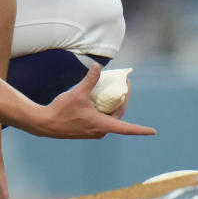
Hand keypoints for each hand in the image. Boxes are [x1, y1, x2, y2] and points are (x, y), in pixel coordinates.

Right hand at [37, 66, 155, 138]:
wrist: (44, 124)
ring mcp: (92, 132)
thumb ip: (90, 80)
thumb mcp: (78, 93)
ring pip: (109, 118)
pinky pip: (100, 119)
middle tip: (123, 86)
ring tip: (111, 90)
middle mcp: (100, 131)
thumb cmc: (62, 111)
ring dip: (111, 105)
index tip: (153, 132)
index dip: (141, 130)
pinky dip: (103, 110)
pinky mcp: (85, 130)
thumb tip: (98, 66)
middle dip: (122, 101)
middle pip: (118, 116)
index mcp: (102, 125)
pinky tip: (96, 99)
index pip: (127, 128)